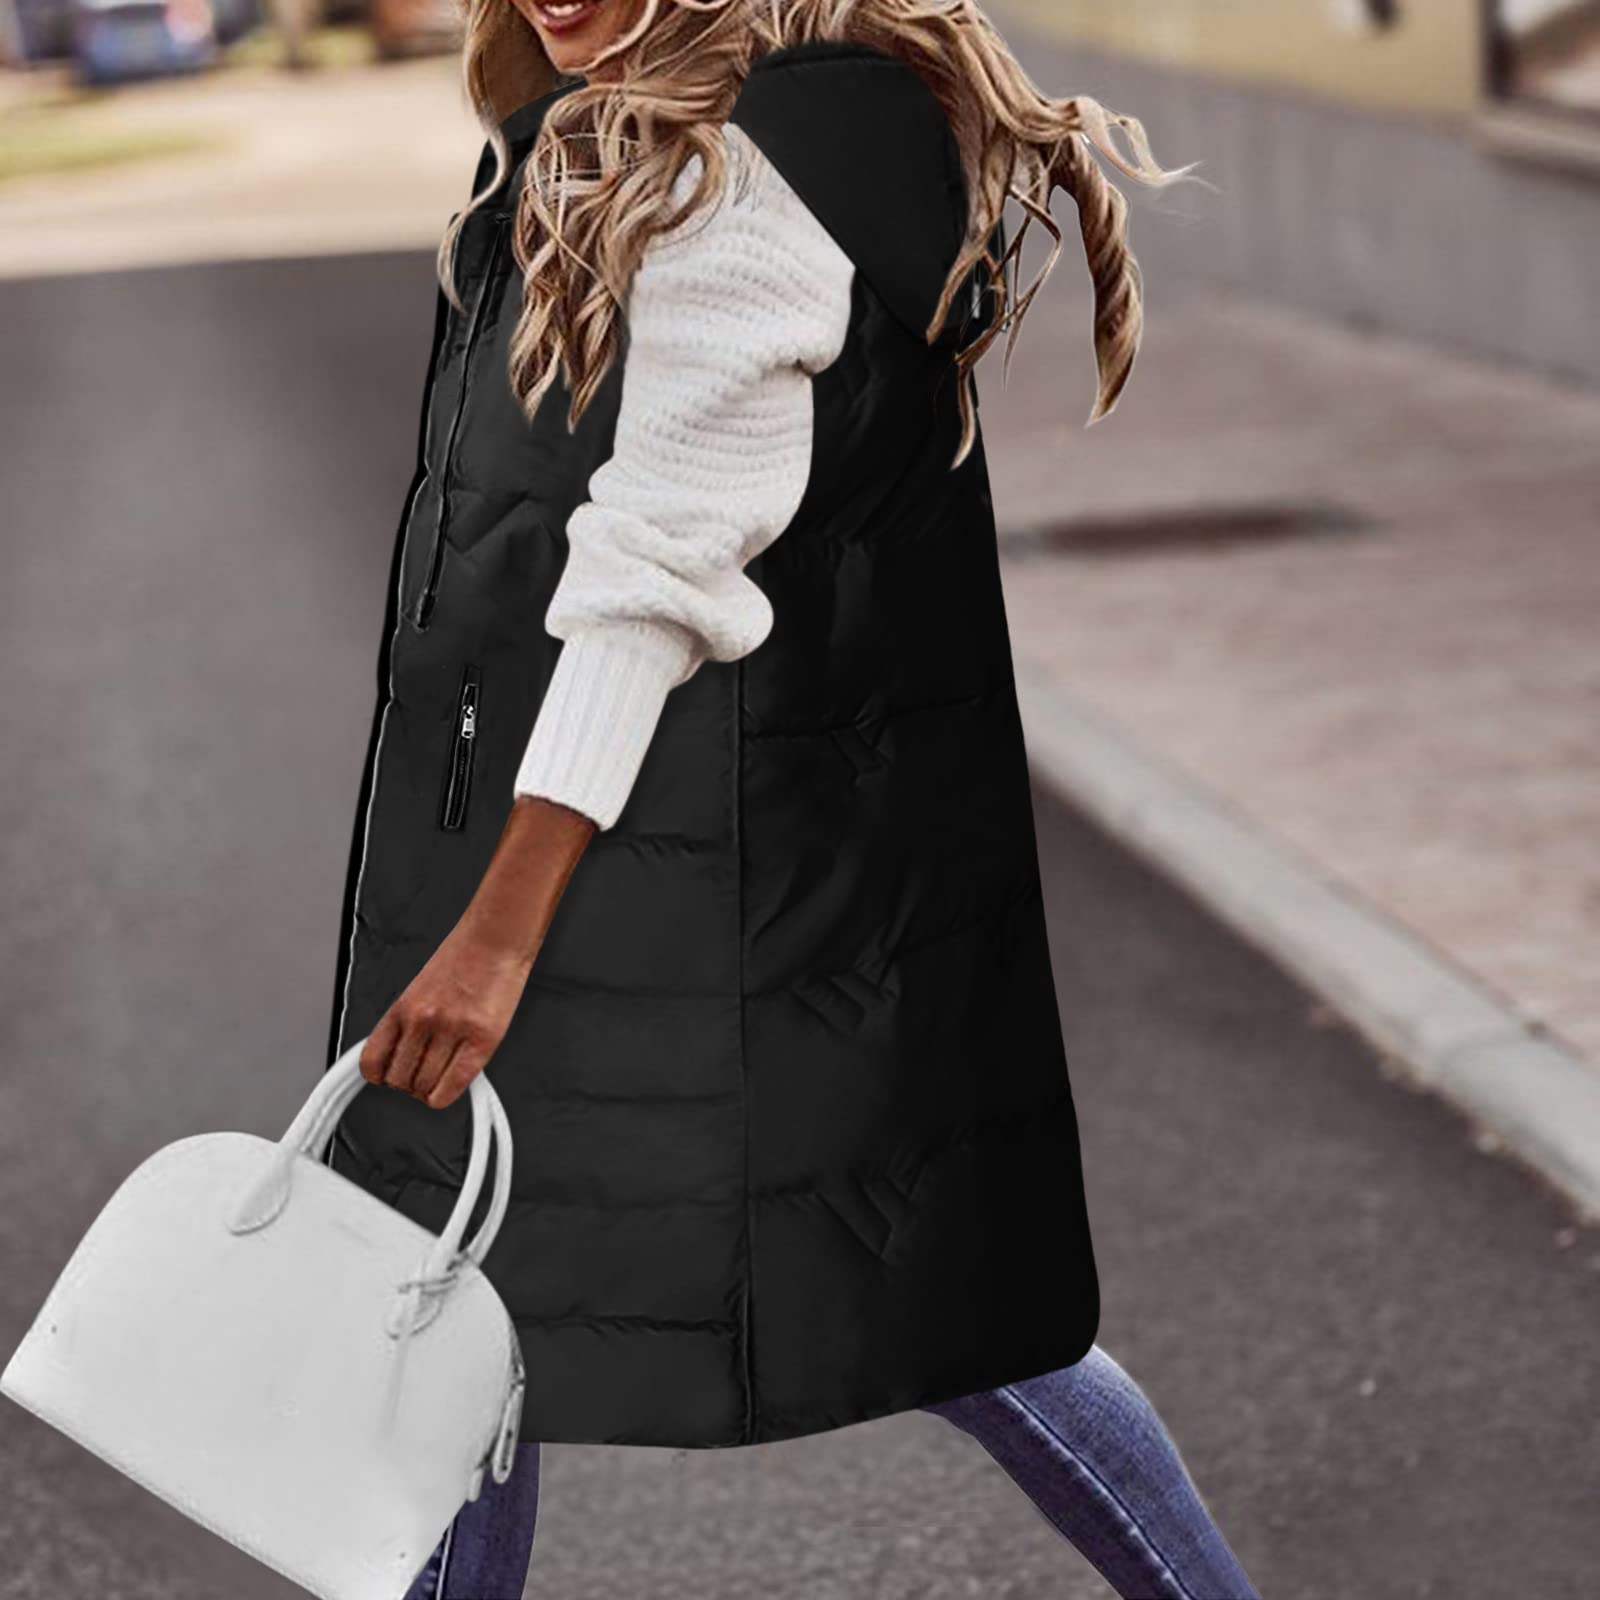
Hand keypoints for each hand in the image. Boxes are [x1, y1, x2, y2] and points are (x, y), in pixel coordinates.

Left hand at [359, 795, 595, 1108]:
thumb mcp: (421, 988)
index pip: (372, 1061)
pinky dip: (447, 1095)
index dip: (380, 1076)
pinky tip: (451, 1088)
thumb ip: (409, 1023)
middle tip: (424, 1074)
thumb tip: (400, 1057)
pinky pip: (453, 1086)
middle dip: (410, 1083)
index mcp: (403, 1007)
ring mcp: (452, 1031)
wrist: (496, 940)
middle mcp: (422, 1020)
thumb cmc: (464, 958)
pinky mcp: (482, 1040)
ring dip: (431, 1089)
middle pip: (400, 1080)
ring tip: (442, 1076)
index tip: (387, 1077)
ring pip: (425, 1087)